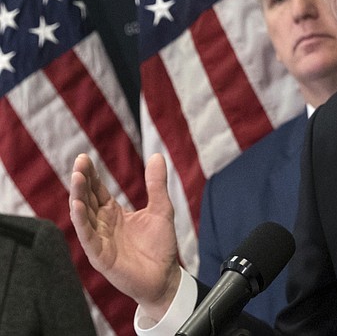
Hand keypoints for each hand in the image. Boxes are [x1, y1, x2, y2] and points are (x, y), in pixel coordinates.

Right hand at [69, 152, 181, 320]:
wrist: (165, 277)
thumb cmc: (160, 246)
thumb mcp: (161, 208)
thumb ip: (156, 184)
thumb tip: (156, 155)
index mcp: (113, 212)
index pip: (97, 190)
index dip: (90, 175)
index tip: (84, 157)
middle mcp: (102, 224)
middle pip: (87, 198)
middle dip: (82, 180)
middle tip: (79, 162)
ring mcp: (99, 239)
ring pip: (83, 215)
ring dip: (78, 196)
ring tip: (76, 178)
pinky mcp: (99, 255)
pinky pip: (87, 236)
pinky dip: (81, 221)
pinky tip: (77, 205)